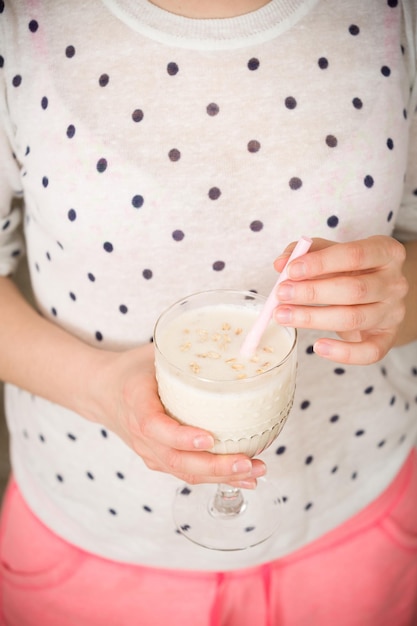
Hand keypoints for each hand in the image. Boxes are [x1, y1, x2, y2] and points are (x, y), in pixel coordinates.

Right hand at [87, 343, 265, 486]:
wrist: (101, 392)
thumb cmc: (132, 370)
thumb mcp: (152, 354)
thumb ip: (181, 351)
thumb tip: (227, 340)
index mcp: (135, 401)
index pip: (154, 426)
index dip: (181, 436)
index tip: (208, 438)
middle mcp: (140, 433)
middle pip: (175, 459)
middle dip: (214, 466)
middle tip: (247, 463)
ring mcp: (149, 451)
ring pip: (184, 471)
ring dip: (221, 476)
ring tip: (255, 471)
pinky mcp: (159, 459)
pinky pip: (187, 473)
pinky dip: (216, 478)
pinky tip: (243, 477)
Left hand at [273, 235, 407, 364]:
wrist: (377, 296)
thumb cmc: (350, 270)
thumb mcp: (332, 255)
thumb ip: (307, 254)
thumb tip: (281, 263)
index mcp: (385, 252)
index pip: (354, 255)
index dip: (321, 263)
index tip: (291, 270)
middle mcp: (394, 282)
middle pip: (353, 289)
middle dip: (312, 293)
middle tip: (281, 294)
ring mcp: (393, 312)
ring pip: (354, 318)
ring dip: (313, 318)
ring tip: (283, 316)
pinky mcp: (388, 338)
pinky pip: (369, 352)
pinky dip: (343, 353)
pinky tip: (318, 347)